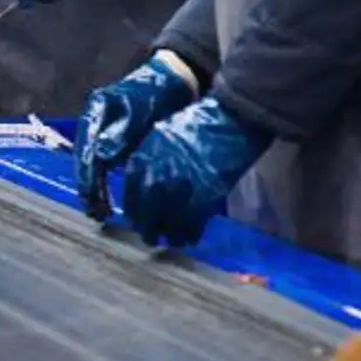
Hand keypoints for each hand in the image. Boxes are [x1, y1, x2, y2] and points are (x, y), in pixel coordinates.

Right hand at [75, 51, 198, 221]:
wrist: (170, 82)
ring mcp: (102, 135)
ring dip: (95, 191)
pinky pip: (104, 168)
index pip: (86, 149)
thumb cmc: (154, 90)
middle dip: (88, 188)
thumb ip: (120, 130)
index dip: (88, 175)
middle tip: (96, 212)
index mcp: (95, 112)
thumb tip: (103, 155)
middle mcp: (93, 125)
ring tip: (100, 213)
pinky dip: (105, 185)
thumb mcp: (138, 106)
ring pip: (92, 168)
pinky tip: (109, 202)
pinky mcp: (114, 144)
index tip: (92, 196)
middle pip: (85, 162)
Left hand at [119, 98, 269, 247]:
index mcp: (142, 162)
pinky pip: (191, 226)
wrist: (229, 120)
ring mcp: (177, 191)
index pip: (130, 199)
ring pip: (168, 226)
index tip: (141, 221)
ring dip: (172, 236)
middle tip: (155, 238)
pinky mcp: (202, 200)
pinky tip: (193, 236)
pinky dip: (191, 234)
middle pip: (146, 218)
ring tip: (176, 240)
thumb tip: (146, 187)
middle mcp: (155, 180)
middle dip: (150, 231)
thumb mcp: (160, 139)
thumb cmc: (197, 125)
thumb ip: (150, 165)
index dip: (136, 215)